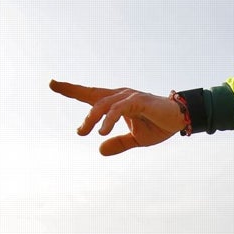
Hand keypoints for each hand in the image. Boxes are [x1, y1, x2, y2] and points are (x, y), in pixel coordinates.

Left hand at [49, 80, 185, 155]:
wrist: (180, 120)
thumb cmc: (158, 125)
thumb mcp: (135, 139)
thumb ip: (118, 143)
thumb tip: (100, 150)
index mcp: (117, 102)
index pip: (90, 95)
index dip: (71, 89)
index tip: (52, 83)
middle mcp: (120, 96)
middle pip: (92, 95)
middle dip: (72, 92)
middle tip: (62, 104)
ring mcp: (129, 97)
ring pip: (103, 104)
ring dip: (91, 118)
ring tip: (82, 132)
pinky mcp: (138, 101)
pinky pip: (119, 109)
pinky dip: (109, 119)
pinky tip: (102, 131)